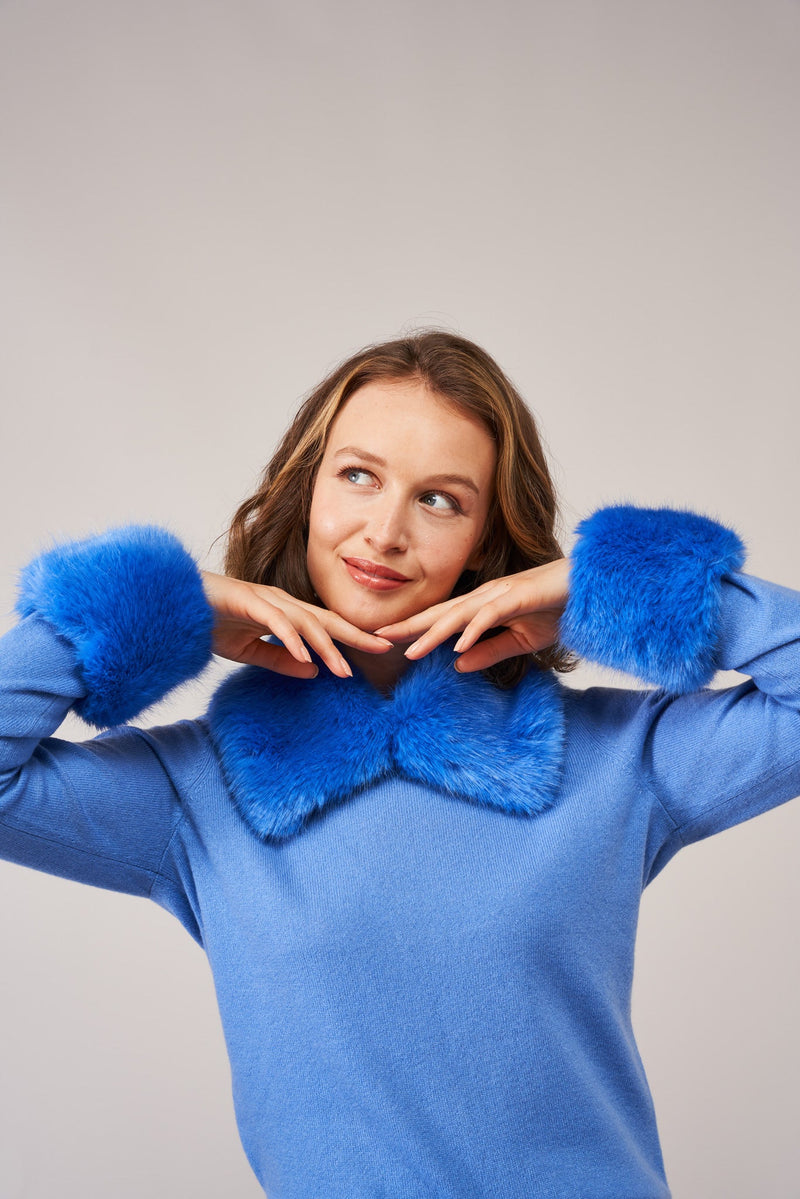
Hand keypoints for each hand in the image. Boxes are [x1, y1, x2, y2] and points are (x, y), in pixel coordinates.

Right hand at [201, 572, 392, 678]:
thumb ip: (280, 660)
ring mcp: (265, 599)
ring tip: (343, 669)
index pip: (325, 626)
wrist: (175, 604)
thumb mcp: (248, 650)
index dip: (352, 637)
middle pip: (325, 619)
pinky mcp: (247, 601)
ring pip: (305, 623)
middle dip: (355, 634)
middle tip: (384, 648)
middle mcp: (280, 602)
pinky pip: (275, 622)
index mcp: (284, 612)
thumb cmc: (210, 623)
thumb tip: (313, 674)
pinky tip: (305, 657)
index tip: (379, 649)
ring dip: (326, 646)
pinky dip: (292, 640)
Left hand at [375, 558, 569, 672]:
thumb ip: (490, 651)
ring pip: (459, 615)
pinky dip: (473, 631)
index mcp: (483, 605)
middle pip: (440, 613)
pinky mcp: (518, 597)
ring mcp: (501, 594)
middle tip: (376, 637)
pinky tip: (456, 647)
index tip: (387, 640)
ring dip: (432, 633)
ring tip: (408, 650)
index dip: (414, 629)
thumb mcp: (521, 640)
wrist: (588, 588)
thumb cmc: (556, 608)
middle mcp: (485, 596)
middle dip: (408, 626)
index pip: (442, 619)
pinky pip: (491, 615)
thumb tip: (457, 664)